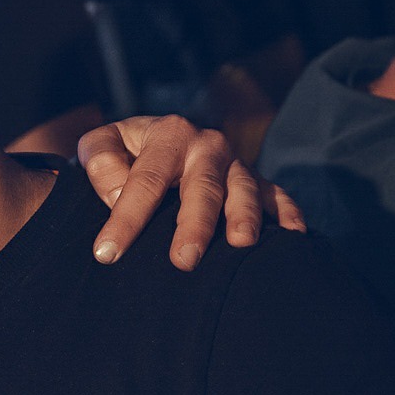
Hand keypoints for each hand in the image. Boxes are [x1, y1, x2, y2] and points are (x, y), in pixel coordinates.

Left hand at [78, 115, 305, 270]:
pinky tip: (293, 235)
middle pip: (202, 187)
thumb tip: (118, 193)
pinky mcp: (256, 181)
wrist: (158, 138)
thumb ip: (101, 162)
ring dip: (245, 217)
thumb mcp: (101, 144)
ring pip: (243, 190)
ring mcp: (235, 164)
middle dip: (195, 225)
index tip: (107, 253)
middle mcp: (207, 145)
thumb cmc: (124, 150)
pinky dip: (287, 212)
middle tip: (183, 260)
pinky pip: (276, 195)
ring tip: (240, 245)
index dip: (126, 218)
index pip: (145, 180)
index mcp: (168, 134)